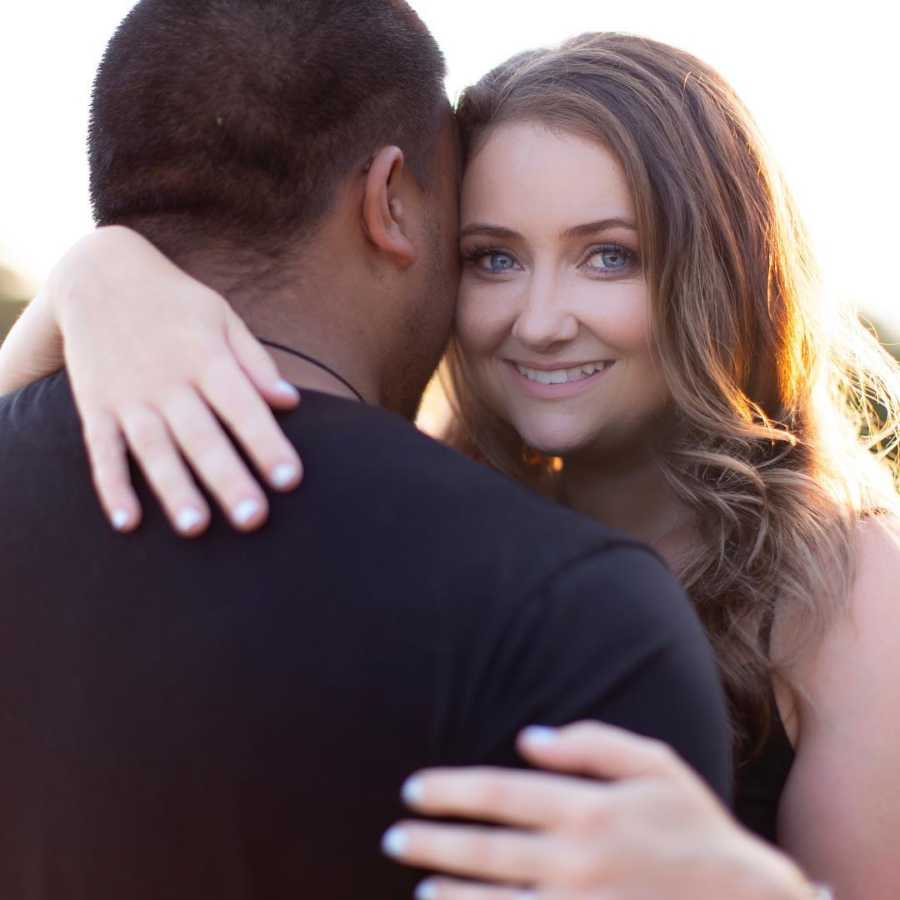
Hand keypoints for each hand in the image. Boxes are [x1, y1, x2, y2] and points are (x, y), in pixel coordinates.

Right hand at [41, 226, 302, 534]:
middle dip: (227, 478)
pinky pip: (102, 451)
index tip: (291, 480)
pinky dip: (112, 486)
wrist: (97, 274)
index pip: (244, 408)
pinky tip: (128, 522)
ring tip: (195, 528)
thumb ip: (255, 362)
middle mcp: (168, 381)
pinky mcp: (96, 406)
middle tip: (253, 518)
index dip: (267, 444)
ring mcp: (129, 395)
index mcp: (207, 359)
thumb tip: (291, 401)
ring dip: (173, 489)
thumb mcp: (222, 317)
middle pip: (202, 437)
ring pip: (153, 449)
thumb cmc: (176, 304)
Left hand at [383, 722, 813, 899]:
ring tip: (418, 886)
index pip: (499, 793)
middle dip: (431, 841)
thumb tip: (527, 738)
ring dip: (450, 894)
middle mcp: (578, 860)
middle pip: (486, 849)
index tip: (412, 789)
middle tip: (392, 837)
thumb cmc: (697, 829)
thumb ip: (591, 744)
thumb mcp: (656, 766)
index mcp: (589, 809)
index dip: (449, 790)